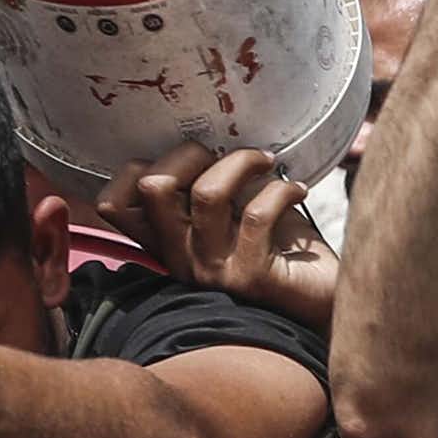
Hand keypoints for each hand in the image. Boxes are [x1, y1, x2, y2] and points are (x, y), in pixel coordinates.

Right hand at [98, 147, 338, 327]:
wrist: (322, 301)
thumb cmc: (279, 250)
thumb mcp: (233, 210)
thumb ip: (208, 183)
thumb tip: (205, 137)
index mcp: (169, 242)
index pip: (114, 204)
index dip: (141, 165)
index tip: (189, 159)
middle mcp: (182, 260)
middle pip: (153, 187)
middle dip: (190, 152)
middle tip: (229, 156)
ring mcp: (214, 272)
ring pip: (207, 194)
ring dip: (241, 162)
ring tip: (267, 163)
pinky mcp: (252, 279)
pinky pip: (257, 214)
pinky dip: (281, 189)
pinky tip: (296, 190)